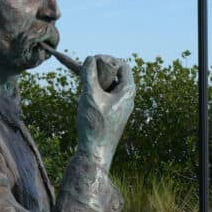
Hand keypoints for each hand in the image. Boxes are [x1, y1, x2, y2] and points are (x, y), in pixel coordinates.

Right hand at [75, 55, 135, 170]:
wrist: (95, 152)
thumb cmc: (95, 123)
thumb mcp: (90, 95)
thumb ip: (89, 74)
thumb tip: (89, 59)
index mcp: (128, 90)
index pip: (122, 65)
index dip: (107, 60)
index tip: (91, 62)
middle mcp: (127, 98)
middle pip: (115, 75)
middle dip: (99, 71)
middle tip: (85, 74)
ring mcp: (121, 107)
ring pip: (108, 87)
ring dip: (95, 83)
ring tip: (83, 87)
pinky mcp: (113, 116)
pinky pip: (105, 98)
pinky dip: (95, 94)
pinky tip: (84, 100)